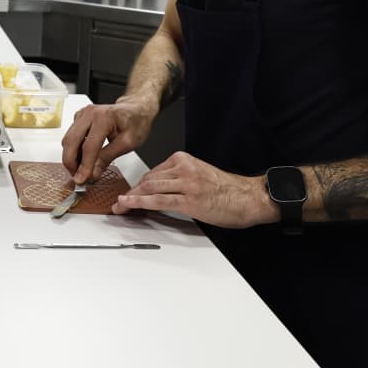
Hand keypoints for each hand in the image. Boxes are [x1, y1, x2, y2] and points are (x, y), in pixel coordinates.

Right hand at [61, 98, 156, 183]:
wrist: (135, 110)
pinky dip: (73, 149)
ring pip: (67, 139)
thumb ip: (108, 158)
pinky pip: (70, 136)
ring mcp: (82, 114)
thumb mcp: (127, 143)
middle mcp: (89, 113)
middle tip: (77, 177)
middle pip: (71, 141)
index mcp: (104, 118)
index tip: (82, 180)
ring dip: (70, 157)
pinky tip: (82, 158)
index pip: (89, 146)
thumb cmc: (135, 123)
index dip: (84, 166)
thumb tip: (93, 173)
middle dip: (71, 162)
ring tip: (80, 170)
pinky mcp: (79, 118)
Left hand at [113, 151, 276, 228]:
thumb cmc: (227, 190)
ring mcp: (186, 183)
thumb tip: (158, 190)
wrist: (248, 198)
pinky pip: (158, 201)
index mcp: (184, 160)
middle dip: (132, 193)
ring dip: (131, 199)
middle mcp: (183, 168)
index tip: (129, 194)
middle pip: (148, 180)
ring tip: (119, 207)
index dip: (138, 186)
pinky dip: (139, 203)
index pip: (153, 172)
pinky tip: (129, 206)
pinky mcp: (189, 199)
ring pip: (150, 189)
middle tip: (119, 203)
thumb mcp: (199, 175)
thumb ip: (179, 179)